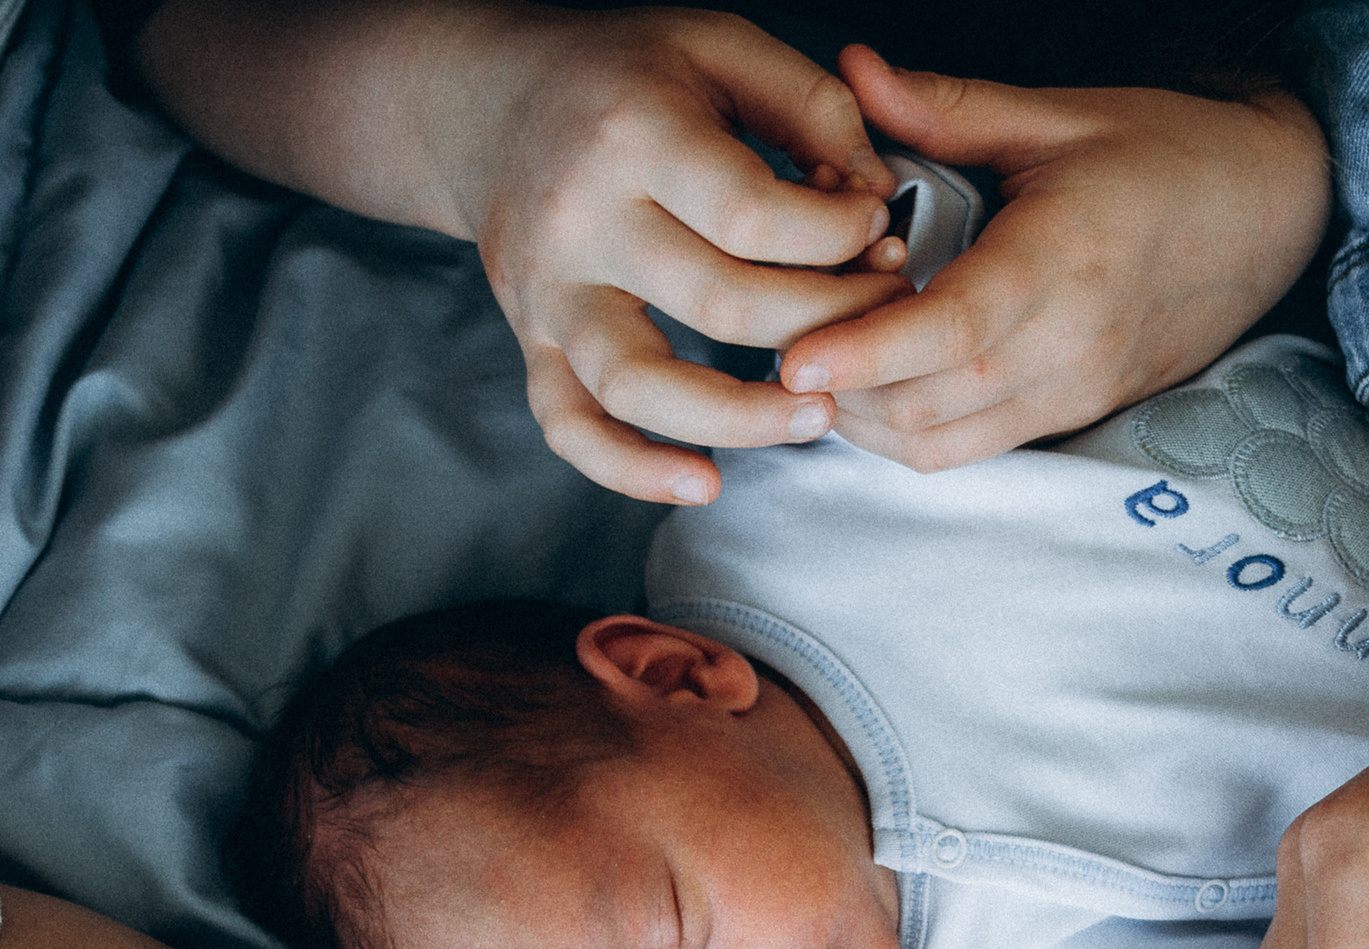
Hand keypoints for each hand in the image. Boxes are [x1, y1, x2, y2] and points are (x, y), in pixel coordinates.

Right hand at [447, 8, 915, 502]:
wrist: (489, 102)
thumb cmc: (623, 75)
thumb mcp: (722, 45)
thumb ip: (814, 108)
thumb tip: (875, 199)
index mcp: (633, 134)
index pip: (755, 218)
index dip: (838, 236)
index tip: (873, 229)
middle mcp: (579, 219)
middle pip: (720, 305)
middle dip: (824, 325)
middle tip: (879, 319)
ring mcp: (546, 291)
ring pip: (640, 386)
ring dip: (741, 419)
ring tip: (816, 417)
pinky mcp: (531, 340)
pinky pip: (570, 426)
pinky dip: (632, 471)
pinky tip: (703, 483)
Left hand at [776, 46, 1328, 472]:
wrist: (1276, 213)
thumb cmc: (1170, 152)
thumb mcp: (1058, 116)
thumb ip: (946, 108)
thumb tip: (854, 72)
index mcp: (1061, 258)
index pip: (950, 328)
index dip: (865, 350)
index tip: (793, 357)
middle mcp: (1068, 343)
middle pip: (926, 402)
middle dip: (840, 387)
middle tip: (784, 337)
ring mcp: (1073, 389)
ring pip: (941, 443)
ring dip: (866, 419)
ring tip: (821, 366)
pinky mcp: (1076, 414)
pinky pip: (972, 449)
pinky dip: (908, 431)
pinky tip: (877, 385)